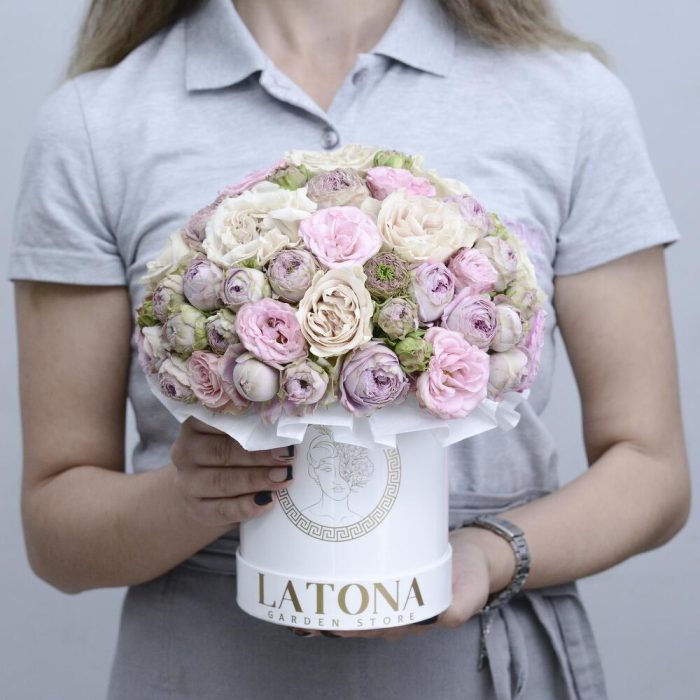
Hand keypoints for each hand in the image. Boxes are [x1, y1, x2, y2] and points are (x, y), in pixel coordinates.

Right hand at [170, 416, 294, 527]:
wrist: (200, 492)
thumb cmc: (226, 455)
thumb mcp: (232, 436)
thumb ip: (251, 430)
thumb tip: (288, 427)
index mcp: (195, 424)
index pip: (221, 420)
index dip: (251, 424)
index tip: (278, 427)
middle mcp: (186, 451)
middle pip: (222, 452)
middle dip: (259, 455)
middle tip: (288, 456)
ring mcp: (188, 482)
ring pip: (223, 481)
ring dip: (257, 480)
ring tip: (284, 477)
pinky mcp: (197, 509)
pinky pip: (222, 509)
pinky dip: (247, 506)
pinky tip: (268, 501)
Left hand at [290, 526, 514, 639]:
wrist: (473, 553)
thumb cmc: (470, 574)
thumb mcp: (472, 591)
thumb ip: (461, 607)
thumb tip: (445, 617)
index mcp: (411, 621)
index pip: (373, 627)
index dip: (349, 625)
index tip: (326, 620)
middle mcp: (394, 613)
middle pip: (355, 619)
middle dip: (328, 616)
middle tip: (301, 607)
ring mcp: (387, 596)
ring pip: (352, 605)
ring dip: (328, 603)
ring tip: (299, 594)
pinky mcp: (383, 576)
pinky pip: (357, 585)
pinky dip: (338, 585)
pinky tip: (317, 577)